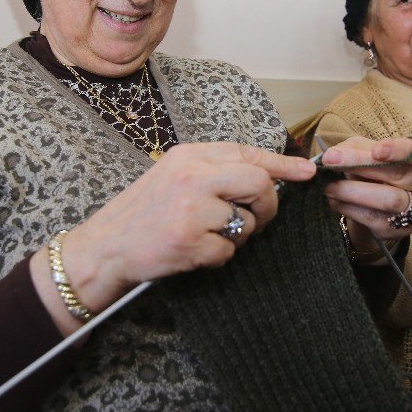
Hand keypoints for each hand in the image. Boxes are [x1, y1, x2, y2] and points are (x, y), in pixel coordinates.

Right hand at [31, 142, 315, 332]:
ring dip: (236, 236)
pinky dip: (217, 257)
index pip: (248, 153)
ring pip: (246, 222)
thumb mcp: (174, 175)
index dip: (282, 164)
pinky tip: (193, 252)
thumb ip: (215, 171)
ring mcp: (191, 209)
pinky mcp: (189, 241)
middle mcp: (193, 176)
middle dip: (267, 205)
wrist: (104, 247)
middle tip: (258, 219)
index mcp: (190, 155)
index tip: (307, 172)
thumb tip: (266, 175)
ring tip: (206, 235)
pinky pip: (228, 251)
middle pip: (259, 183)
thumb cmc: (144, 213)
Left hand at [319, 136, 411, 254]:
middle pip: (396, 173)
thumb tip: (334, 155)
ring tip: (328, 185)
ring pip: (387, 199)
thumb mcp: (369, 151)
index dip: (400, 150)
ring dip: (352, 191)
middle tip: (330, 159)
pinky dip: (347, 207)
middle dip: (360, 164)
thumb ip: (356, 148)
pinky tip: (333, 199)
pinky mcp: (396, 229)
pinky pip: (371, 217)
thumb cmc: (377, 170)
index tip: (377, 150)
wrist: (379, 206)